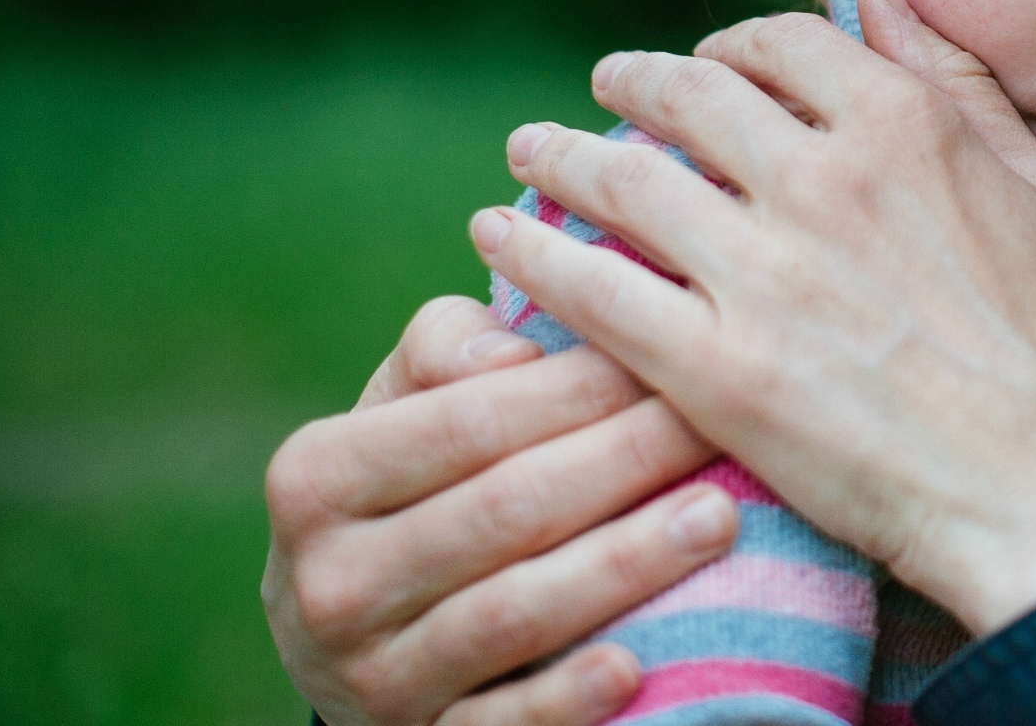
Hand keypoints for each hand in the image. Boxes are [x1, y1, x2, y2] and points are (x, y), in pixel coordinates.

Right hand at [262, 294, 734, 725]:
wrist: (347, 630)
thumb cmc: (409, 481)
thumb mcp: (399, 405)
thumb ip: (448, 347)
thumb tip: (515, 349)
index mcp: (316, 477)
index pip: (467, 423)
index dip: (578, 388)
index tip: (669, 355)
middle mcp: (331, 581)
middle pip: (506, 511)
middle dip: (626, 461)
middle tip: (716, 425)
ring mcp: (373, 673)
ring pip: (515, 612)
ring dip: (625, 564)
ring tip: (718, 516)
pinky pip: (503, 723)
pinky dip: (567, 697)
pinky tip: (636, 666)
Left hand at [471, 0, 1035, 635]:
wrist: (1034, 483)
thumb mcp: (1030, 181)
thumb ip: (954, 75)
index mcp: (903, 124)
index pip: (777, 43)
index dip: (727, 46)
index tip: (705, 65)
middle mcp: (822, 178)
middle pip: (685, 96)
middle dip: (630, 83)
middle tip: (600, 90)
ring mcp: (762, 272)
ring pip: (622, 180)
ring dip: (558, 155)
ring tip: (529, 153)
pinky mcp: (713, 366)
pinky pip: (593, 290)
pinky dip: (534, 253)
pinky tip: (501, 238)